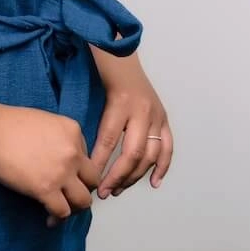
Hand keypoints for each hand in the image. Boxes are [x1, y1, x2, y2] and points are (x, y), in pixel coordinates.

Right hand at [0, 104, 102, 225]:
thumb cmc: (7, 124)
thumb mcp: (44, 121)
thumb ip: (60, 137)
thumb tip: (59, 157)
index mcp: (73, 131)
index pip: (87, 158)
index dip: (76, 170)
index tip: (66, 177)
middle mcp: (73, 152)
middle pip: (93, 181)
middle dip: (82, 189)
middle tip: (69, 195)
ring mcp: (61, 172)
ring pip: (83, 201)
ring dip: (74, 207)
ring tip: (63, 209)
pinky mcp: (46, 189)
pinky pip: (62, 211)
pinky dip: (57, 218)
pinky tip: (50, 218)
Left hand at [89, 54, 173, 196]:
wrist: (122, 58)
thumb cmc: (101, 78)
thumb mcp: (93, 94)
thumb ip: (91, 121)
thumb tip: (82, 155)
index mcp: (120, 103)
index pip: (109, 140)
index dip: (100, 162)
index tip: (90, 179)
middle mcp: (142, 111)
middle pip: (133, 152)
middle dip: (118, 176)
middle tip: (104, 192)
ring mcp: (157, 116)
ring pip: (150, 154)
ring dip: (135, 176)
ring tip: (119, 189)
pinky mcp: (165, 119)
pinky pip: (167, 148)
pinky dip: (162, 167)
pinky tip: (153, 183)